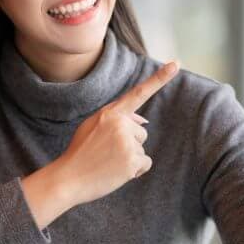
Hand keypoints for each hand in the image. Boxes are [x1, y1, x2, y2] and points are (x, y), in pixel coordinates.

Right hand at [21, 61, 179, 226]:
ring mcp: (126, 142)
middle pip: (141, 132)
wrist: (67, 179)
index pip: (138, 93)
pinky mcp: (131, 160)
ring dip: (130, 157)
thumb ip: (117, 119)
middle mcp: (120, 124)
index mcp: (110, 113)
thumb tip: (144, 121)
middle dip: (129, 144)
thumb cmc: (81, 153)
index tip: (176, 64)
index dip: (159, 79)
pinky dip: (134, 170)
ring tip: (107, 162)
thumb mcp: (93, 127)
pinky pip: (145, 163)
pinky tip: (116, 172)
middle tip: (105, 153)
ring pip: (142, 148)